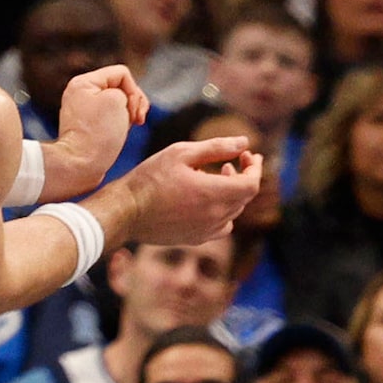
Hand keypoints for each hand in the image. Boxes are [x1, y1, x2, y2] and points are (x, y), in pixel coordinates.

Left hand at [46, 65, 149, 201]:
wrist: (80, 165)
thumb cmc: (98, 134)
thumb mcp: (117, 100)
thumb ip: (125, 91)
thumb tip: (123, 101)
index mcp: (84, 82)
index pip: (122, 74)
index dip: (134, 91)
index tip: (133, 112)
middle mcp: (81, 93)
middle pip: (121, 87)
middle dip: (134, 103)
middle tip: (136, 120)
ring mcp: (84, 110)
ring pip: (118, 104)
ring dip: (128, 115)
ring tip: (126, 129)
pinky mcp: (88, 126)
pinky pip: (112, 118)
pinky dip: (120, 125)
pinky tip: (119, 136)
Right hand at [106, 137, 259, 246]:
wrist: (127, 211)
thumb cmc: (151, 177)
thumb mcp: (180, 153)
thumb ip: (216, 148)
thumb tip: (244, 143)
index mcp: (214, 193)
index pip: (252, 184)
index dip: (255, 168)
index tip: (249, 155)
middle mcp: (216, 215)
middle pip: (244, 197)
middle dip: (243, 176)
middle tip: (232, 161)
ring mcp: (207, 231)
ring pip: (234, 211)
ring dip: (232, 192)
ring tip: (215, 175)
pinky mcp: (197, 239)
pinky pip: (222, 226)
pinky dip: (223, 210)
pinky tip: (207, 200)